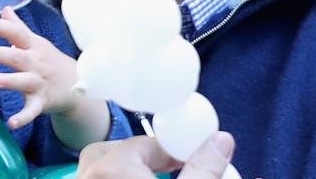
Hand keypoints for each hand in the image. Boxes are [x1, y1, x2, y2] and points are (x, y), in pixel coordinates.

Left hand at [0, 6, 86, 128]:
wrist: (77, 83)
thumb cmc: (50, 60)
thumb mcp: (37, 42)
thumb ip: (18, 26)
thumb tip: (5, 8)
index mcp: (33, 47)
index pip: (17, 34)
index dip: (1, 27)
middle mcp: (36, 63)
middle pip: (17, 57)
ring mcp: (39, 83)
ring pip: (25, 82)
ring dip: (11, 81)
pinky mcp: (42, 102)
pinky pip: (32, 110)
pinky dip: (23, 117)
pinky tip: (11, 123)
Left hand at [76, 132, 234, 178]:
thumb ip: (204, 170)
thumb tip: (221, 140)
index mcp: (111, 172)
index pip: (144, 145)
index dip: (171, 152)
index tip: (187, 158)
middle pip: (109, 155)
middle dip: (140, 158)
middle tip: (167, 170)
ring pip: (95, 174)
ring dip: (121, 175)